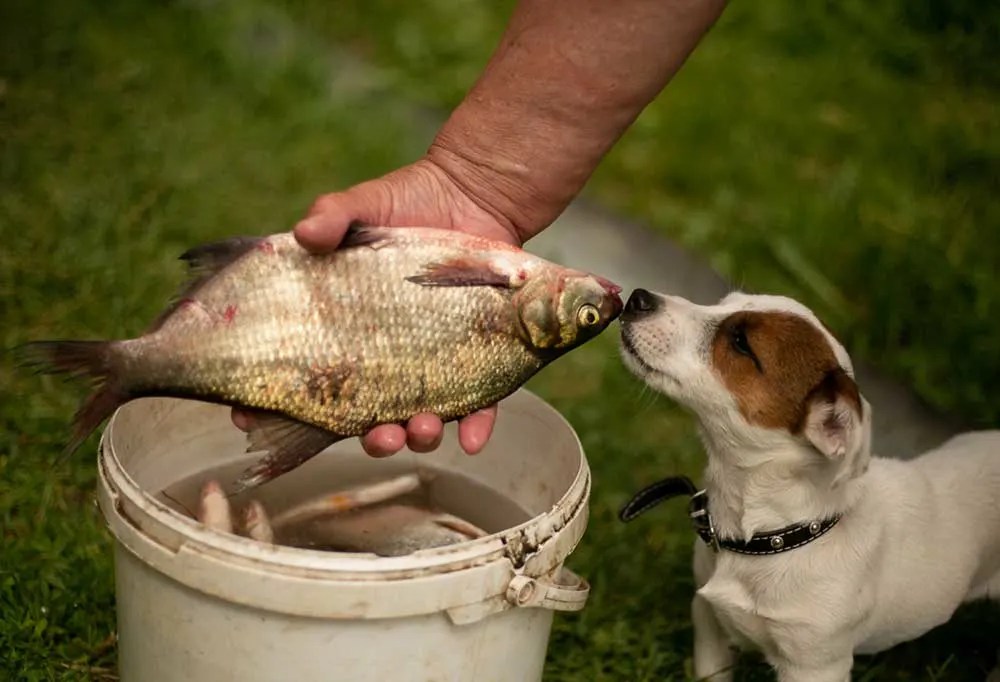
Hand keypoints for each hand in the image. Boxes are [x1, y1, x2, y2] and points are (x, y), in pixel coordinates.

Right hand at [231, 157, 522, 457]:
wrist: (472, 195)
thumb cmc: (407, 205)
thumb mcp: (364, 206)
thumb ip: (334, 217)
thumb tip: (306, 233)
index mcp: (346, 332)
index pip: (304, 379)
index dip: (275, 405)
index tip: (253, 419)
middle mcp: (386, 360)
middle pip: (368, 417)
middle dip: (371, 437)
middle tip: (376, 436)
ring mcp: (432, 364)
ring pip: (420, 420)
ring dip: (418, 437)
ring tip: (420, 430)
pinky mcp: (478, 359)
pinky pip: (479, 406)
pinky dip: (475, 427)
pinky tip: (470, 440)